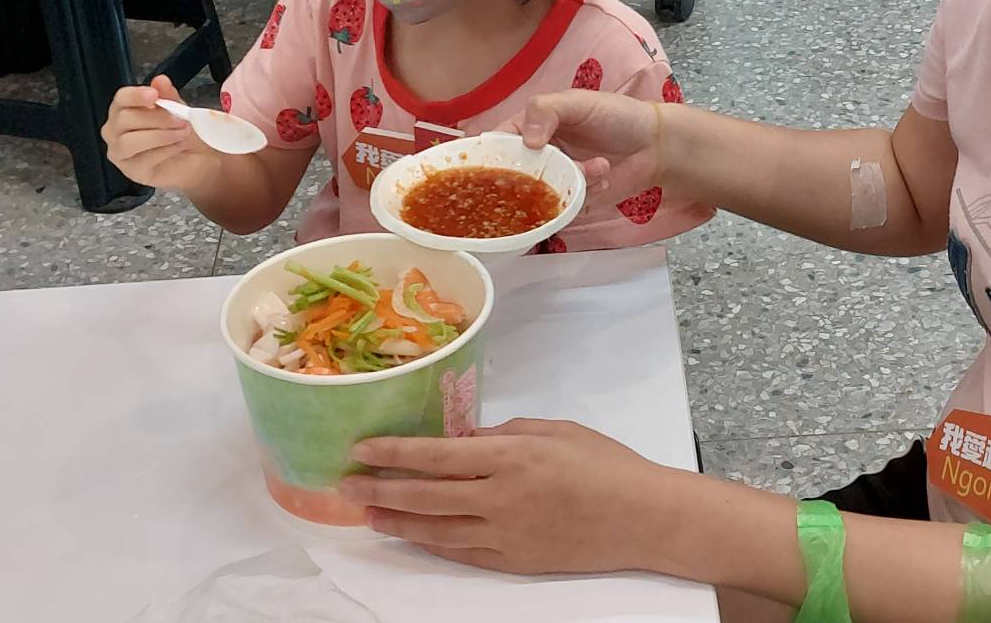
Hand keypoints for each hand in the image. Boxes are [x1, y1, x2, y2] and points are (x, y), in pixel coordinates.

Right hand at [101, 75, 221, 190]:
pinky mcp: (132, 171)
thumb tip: (160, 80)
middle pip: (125, 119)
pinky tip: (179, 146)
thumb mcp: (178, 109)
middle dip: (157, 118)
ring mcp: (120, 153)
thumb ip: (168, 95)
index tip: (153, 95)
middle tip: (181, 119)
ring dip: (160, 135)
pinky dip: (165, 150)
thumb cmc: (181, 131)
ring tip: (183, 132)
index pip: (121, 99)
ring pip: (130, 141)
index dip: (135, 95)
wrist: (197, 158)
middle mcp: (115, 131)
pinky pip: (144, 159)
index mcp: (123, 110)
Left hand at [340, 419, 684, 574]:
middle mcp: (501, 497)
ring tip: (367, 512)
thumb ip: (507, 431)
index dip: (395, 452)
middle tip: (347, 484)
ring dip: (397, 520)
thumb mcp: (557, 430)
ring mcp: (505, 534)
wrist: (642, 518)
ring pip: (435, 529)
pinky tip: (412, 535)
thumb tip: (466, 437)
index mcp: (512, 455)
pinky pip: (461, 553)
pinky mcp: (513, 561)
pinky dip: (431, 543)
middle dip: (382, 488)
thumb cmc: (605, 464)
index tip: (362, 448)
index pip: (438, 454)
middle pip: (427, 495)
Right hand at [500, 90, 662, 198]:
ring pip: (540, 197)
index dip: (493, 156)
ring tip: (598, 166)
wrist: (654, 144)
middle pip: (514, 178)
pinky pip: (564, 211)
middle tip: (558, 169)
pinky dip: (585, 195)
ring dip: (570, 183)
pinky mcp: (573, 202)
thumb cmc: (617, 115)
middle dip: (535, 177)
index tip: (503, 164)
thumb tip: (527, 140)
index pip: (498, 144)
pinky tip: (604, 177)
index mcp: (530, 128)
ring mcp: (554, 181)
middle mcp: (538, 157)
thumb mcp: (578, 102)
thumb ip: (546, 110)